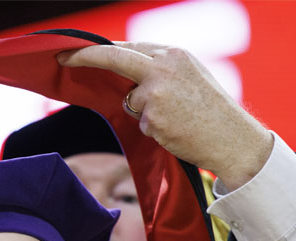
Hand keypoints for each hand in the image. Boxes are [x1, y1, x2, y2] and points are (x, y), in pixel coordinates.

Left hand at [58, 42, 272, 190]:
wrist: (234, 139)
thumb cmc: (212, 112)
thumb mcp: (190, 77)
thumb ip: (159, 71)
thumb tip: (125, 75)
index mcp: (174, 53)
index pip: (129, 46)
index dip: (100, 49)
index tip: (75, 50)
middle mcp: (163, 67)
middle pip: (114, 57)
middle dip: (85, 57)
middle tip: (62, 59)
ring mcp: (156, 92)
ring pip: (130, 101)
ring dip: (144, 113)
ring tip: (177, 118)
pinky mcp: (152, 117)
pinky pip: (141, 123)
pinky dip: (153, 129)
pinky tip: (176, 130)